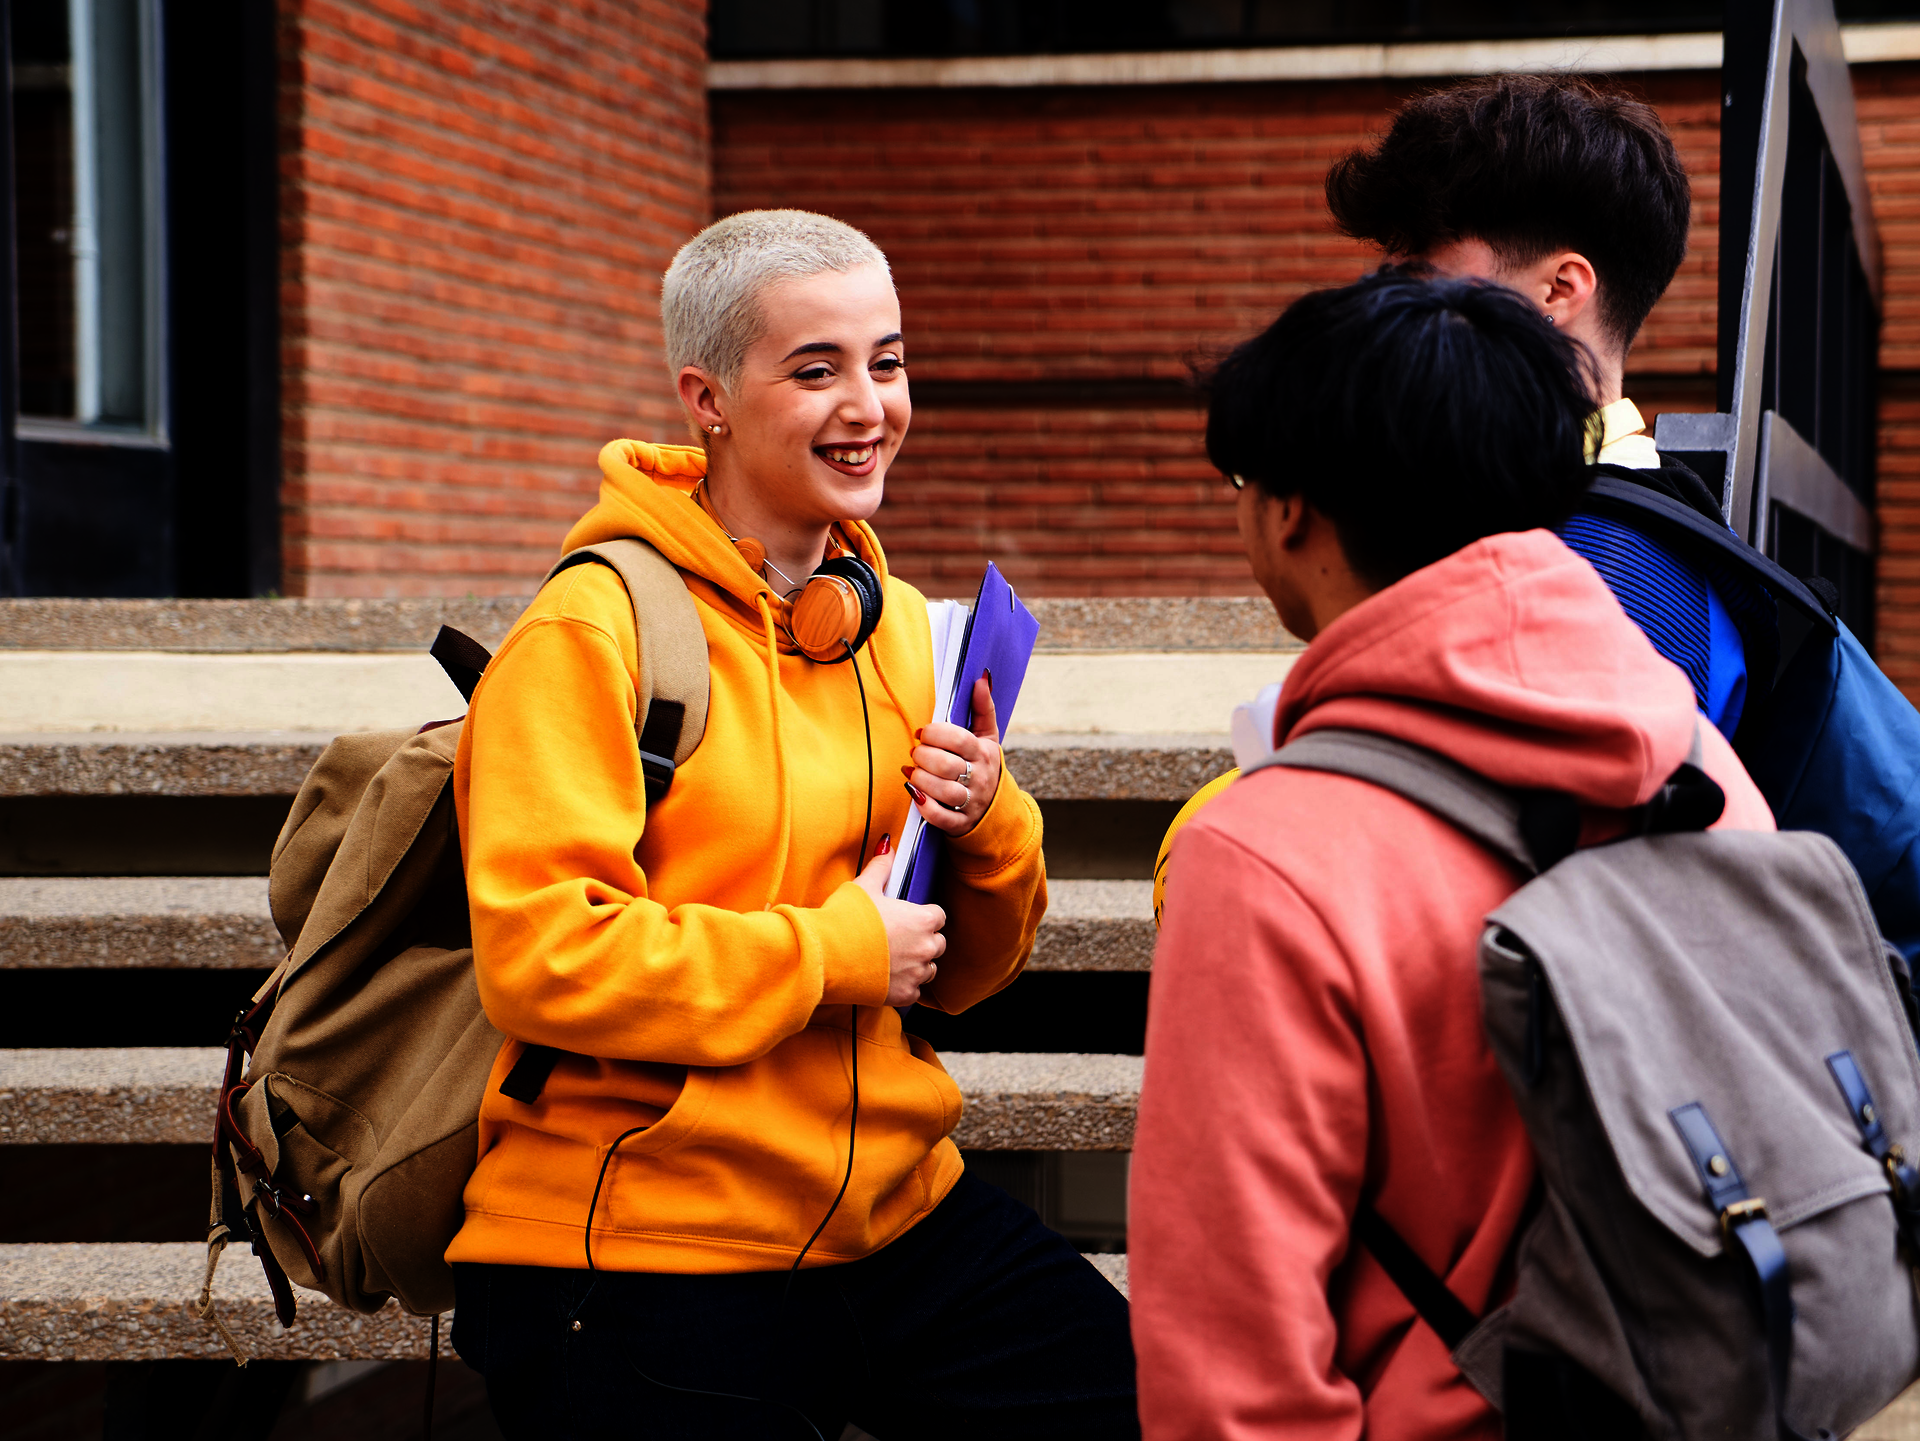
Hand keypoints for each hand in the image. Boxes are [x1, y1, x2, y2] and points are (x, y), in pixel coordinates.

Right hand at [853, 841, 947, 1006]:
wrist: (826, 956)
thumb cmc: (846, 918)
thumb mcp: (864, 886)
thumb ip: (882, 866)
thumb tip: (889, 846)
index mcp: (922, 919)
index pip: (939, 916)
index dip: (924, 916)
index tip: (909, 918)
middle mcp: (926, 947)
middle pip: (938, 943)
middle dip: (923, 941)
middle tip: (899, 939)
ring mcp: (916, 973)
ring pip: (929, 969)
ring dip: (917, 964)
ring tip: (892, 959)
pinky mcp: (904, 995)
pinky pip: (914, 991)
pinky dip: (904, 986)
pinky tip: (886, 978)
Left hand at [904, 675, 1002, 837]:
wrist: (995, 808)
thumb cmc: (983, 766)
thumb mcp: (987, 737)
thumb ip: (983, 708)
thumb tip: (981, 678)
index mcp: (983, 754)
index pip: (958, 739)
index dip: (934, 733)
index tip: (922, 733)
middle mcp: (979, 778)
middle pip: (945, 765)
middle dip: (922, 756)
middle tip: (915, 753)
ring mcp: (971, 803)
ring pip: (942, 791)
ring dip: (920, 779)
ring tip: (912, 772)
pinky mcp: (961, 823)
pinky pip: (940, 817)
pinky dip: (924, 806)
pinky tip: (915, 793)